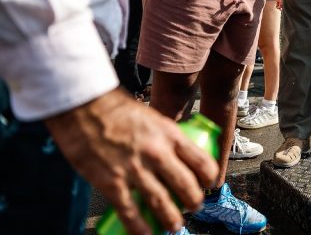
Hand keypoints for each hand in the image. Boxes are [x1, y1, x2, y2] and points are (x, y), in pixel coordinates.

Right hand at [45, 89, 218, 234]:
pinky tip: (146, 234)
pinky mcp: (111, 182)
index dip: (209, 177)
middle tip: (194, 206)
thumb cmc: (115, 107)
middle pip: (186, 185)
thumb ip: (161, 135)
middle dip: (194, 201)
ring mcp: (135, 169)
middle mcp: (157, 153)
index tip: (209, 183)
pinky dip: (140, 228)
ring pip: (161, 202)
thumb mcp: (151, 116)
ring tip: (175, 225)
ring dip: (171, 219)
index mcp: (169, 134)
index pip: (201, 161)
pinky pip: (130, 211)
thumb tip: (170, 150)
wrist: (82, 106)